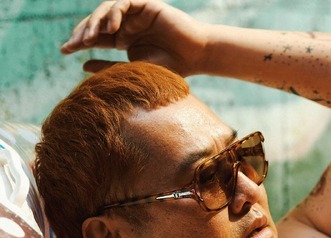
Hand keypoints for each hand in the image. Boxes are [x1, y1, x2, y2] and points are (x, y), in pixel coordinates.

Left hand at [60, 0, 204, 74]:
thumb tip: (82, 66)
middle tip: (72, 45)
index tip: (64, 50)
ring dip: (95, 22)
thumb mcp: (134, 69)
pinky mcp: (146, 5)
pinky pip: (123, 3)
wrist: (196, 57)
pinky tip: (110, 28)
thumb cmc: (171, 67)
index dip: (79, 41)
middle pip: (97, 22)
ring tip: (88, 38)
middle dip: (82, 32)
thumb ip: (110, 67)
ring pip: (107, 10)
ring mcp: (137, 14)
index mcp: (125, 39)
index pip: (96, 37)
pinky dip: (113, 13)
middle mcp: (128, 24)